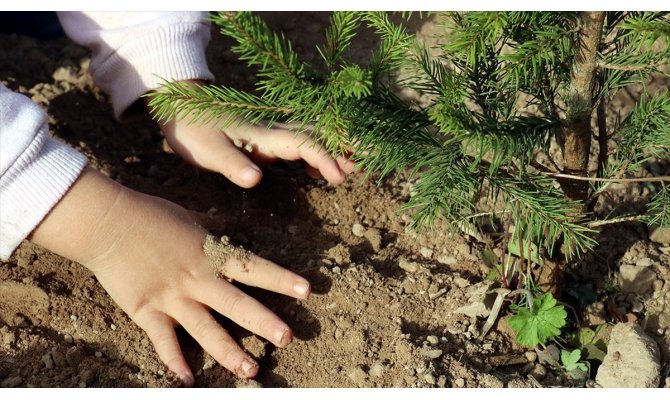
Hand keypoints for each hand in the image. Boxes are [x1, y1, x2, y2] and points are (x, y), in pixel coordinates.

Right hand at [29, 167, 310, 385]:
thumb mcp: (191, 218)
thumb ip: (215, 228)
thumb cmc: (150, 215)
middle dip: (263, 322)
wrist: (107, 223)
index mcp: (211, 254)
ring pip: (206, 330)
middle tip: (287, 338)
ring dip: (229, 353)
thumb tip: (234, 226)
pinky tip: (188, 380)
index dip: (281, 280)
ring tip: (251, 370)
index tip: (306, 291)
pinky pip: (164, 341)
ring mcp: (173, 298)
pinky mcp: (147, 311)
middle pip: (237, 304)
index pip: (253, 269)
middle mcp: (197, 279)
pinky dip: (175, 361)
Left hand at [155, 80, 354, 187]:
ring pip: (313, 136)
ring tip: (356, 164)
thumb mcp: (207, 150)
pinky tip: (319, 170)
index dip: (323, 158)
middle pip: (318, 135)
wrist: (182, 107)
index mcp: (263, 135)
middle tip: (365, 163)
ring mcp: (273, 132)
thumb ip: (232, 164)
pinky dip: (319, 152)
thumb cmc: (194, 130)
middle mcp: (274, 130)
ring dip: (335, 148)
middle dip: (343, 148)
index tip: (338, 176)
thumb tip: (255, 179)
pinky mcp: (268, 137)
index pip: (303, 143)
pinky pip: (302, 142)